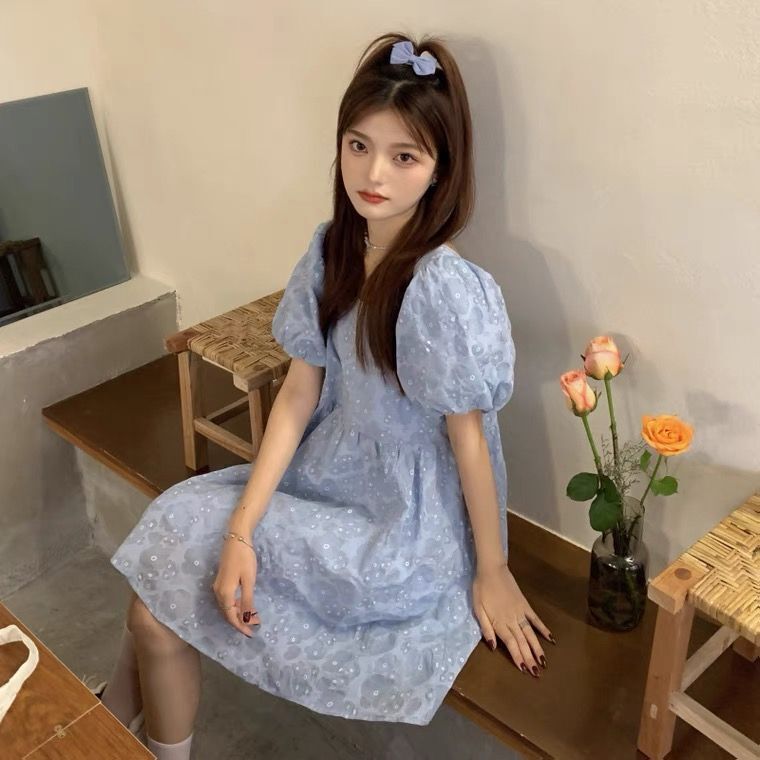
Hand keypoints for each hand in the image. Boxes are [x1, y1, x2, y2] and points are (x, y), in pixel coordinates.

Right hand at [211, 533, 260, 636]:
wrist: (236, 539)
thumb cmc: (244, 558)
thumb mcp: (249, 580)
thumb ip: (247, 600)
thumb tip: (245, 619)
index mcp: (224, 594)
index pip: (231, 617)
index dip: (240, 627)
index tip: (251, 634)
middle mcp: (218, 592)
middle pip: (227, 614)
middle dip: (240, 622)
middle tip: (255, 625)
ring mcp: (218, 587)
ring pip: (227, 607)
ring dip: (238, 614)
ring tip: (253, 617)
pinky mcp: (221, 581)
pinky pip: (227, 600)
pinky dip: (236, 605)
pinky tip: (245, 605)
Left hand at [472, 561, 554, 676]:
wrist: (492, 570)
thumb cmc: (481, 589)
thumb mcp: (477, 608)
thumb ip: (485, 628)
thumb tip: (493, 647)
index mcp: (499, 622)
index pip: (511, 644)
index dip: (518, 657)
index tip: (524, 670)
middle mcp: (512, 620)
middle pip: (522, 642)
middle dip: (529, 658)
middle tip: (537, 673)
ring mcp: (521, 613)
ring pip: (531, 634)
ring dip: (537, 648)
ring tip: (544, 662)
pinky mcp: (525, 605)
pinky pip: (536, 619)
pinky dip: (543, 629)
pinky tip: (551, 638)